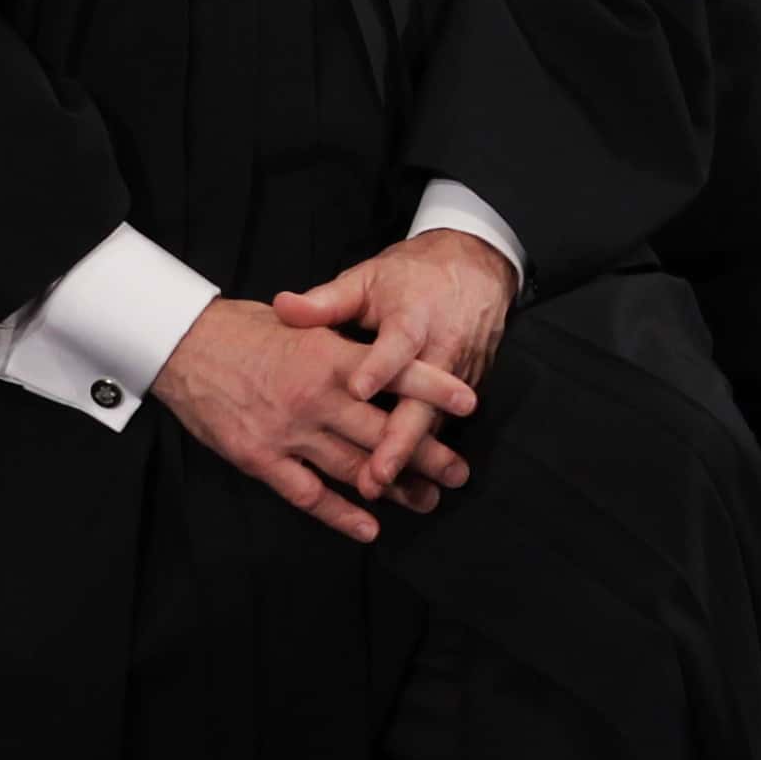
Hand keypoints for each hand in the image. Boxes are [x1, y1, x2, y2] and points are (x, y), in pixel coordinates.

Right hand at [152, 297, 466, 544]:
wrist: (181, 345)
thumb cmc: (245, 330)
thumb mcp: (303, 324)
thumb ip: (345, 345)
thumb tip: (391, 356)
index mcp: (330, 357)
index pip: (395, 372)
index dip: (434, 388)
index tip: (470, 403)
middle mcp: (316, 397)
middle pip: (383, 431)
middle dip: (427, 454)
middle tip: (460, 472)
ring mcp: (288, 430)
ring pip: (354, 467)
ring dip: (394, 488)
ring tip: (427, 500)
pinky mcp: (260, 458)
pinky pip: (308, 494)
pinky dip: (341, 514)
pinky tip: (369, 527)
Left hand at [273, 227, 514, 493]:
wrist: (477, 268)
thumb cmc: (411, 275)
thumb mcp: (368, 279)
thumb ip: (327, 301)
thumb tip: (283, 307)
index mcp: (413, 318)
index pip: (396, 347)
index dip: (379, 369)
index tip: (356, 391)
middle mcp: (441, 350)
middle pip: (423, 404)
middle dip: (401, 443)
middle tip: (376, 476)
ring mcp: (458, 373)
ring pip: (435, 422)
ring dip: (413, 458)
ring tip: (389, 491)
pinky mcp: (467, 386)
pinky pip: (442, 422)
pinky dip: (424, 451)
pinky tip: (406, 480)